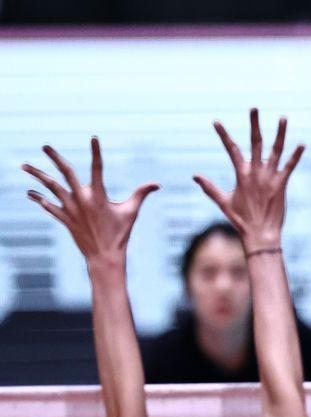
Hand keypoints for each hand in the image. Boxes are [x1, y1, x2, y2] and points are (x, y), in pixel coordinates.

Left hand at [23, 139, 158, 268]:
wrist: (104, 256)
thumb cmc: (120, 234)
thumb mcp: (132, 212)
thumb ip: (141, 194)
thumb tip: (157, 184)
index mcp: (98, 196)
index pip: (98, 168)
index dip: (96, 152)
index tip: (94, 138)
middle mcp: (81, 200)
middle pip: (65, 173)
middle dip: (54, 158)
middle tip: (45, 146)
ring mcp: (71, 209)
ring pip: (51, 188)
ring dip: (37, 175)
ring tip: (24, 165)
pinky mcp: (65, 219)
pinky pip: (49, 206)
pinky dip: (39, 199)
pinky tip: (30, 193)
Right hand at [194, 108, 304, 250]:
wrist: (260, 234)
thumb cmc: (241, 220)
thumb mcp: (223, 202)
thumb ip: (209, 188)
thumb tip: (194, 175)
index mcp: (241, 175)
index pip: (231, 150)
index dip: (223, 135)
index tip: (216, 121)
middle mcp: (256, 173)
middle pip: (255, 143)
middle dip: (254, 124)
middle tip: (253, 107)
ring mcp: (270, 178)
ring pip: (276, 150)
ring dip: (280, 133)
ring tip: (283, 117)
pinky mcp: (282, 185)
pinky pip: (290, 166)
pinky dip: (296, 155)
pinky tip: (302, 144)